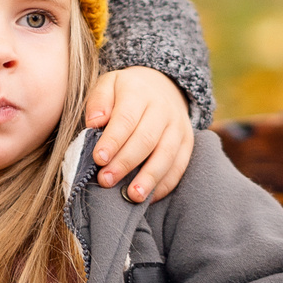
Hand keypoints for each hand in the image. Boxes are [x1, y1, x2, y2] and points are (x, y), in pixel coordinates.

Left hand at [86, 67, 193, 202]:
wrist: (162, 85)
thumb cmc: (126, 91)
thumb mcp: (108, 84)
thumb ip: (99, 101)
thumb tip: (94, 122)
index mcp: (139, 93)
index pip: (126, 119)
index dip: (113, 141)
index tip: (98, 159)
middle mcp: (163, 109)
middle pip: (146, 139)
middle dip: (125, 163)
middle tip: (106, 180)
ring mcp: (178, 126)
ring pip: (167, 155)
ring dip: (149, 178)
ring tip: (133, 196)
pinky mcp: (188, 142)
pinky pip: (179, 166)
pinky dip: (165, 184)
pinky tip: (150, 197)